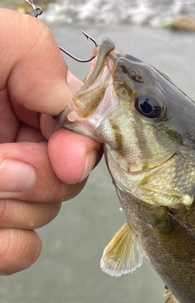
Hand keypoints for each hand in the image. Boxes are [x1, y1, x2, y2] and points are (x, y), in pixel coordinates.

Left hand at [0, 9, 101, 274]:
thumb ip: (29, 50)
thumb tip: (68, 106)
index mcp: (8, 100)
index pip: (74, 122)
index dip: (78, 141)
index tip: (65, 155)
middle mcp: (9, 146)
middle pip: (68, 173)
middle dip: (41, 177)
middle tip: (1, 171)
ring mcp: (3, 193)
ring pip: (46, 215)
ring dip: (16, 212)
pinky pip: (24, 252)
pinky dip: (6, 248)